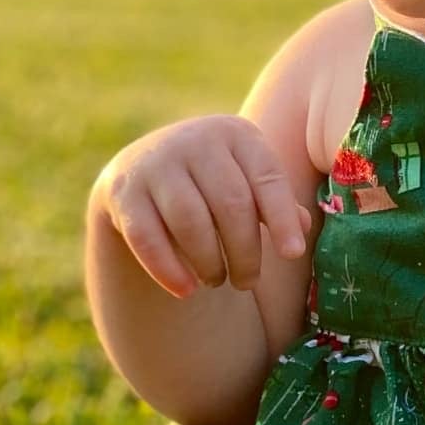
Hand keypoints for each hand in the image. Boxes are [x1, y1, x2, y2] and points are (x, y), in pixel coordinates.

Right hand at [93, 116, 313, 300]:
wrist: (146, 167)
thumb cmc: (217, 181)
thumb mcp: (250, 181)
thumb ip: (278, 204)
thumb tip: (301, 229)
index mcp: (236, 133)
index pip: (267, 178)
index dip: (282, 219)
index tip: (293, 255)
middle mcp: (195, 140)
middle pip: (231, 204)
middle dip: (245, 252)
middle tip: (248, 282)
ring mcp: (155, 163)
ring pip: (190, 222)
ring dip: (209, 261)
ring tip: (218, 280)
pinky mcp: (124, 192)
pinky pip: (147, 238)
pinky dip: (168, 269)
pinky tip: (186, 291)